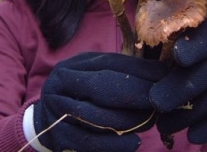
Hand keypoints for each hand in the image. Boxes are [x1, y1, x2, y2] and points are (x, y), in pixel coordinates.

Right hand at [34, 52, 166, 151]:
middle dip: (136, 92)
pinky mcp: (58, 135)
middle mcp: (62, 81)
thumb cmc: (78, 98)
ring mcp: (57, 108)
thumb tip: (159, 71)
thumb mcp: (93, 77)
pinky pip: (90, 141)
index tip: (164, 76)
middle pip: (103, 85)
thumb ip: (118, 74)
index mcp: (74, 64)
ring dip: (129, 120)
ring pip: (97, 114)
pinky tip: (134, 143)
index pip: (110, 63)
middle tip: (160, 100)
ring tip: (151, 121)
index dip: (139, 70)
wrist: (42, 123)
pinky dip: (115, 144)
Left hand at [149, 17, 206, 144]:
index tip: (177, 57)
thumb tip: (155, 77)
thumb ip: (178, 55)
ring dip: (191, 114)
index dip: (192, 48)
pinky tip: (193, 135)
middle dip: (179, 90)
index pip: (204, 38)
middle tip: (157, 104)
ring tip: (167, 126)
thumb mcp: (194, 46)